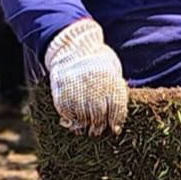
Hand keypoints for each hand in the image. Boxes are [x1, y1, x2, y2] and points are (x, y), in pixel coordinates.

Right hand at [45, 19, 127, 135]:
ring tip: (85, 129)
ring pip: (82, 117)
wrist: (74, 47)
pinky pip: (66, 112)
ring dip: (84, 126)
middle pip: (99, 115)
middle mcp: (94, 86)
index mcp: (110, 81)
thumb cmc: (98, 61)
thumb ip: (116, 90)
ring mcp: (77, 89)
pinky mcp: (62, 92)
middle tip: (97, 132)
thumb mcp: (113, 70)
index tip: (114, 129)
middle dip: (99, 127)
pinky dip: (70, 121)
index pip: (116, 108)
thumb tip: (118, 117)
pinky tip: (73, 123)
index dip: (115, 121)